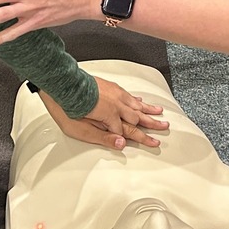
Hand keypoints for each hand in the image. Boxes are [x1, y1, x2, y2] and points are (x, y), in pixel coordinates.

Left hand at [37, 77, 168, 149]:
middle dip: (152, 124)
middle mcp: (116, 105)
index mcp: (111, 117)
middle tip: (165, 127)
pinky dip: (137, 100)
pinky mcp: (110, 87)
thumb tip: (121, 143)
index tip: (154, 144)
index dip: (144, 139)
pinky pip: (128, 95)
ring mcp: (115, 94)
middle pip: (139, 117)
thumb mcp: (81, 130)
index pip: (131, 132)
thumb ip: (103, 137)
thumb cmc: (67, 108)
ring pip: (136, 105)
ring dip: (148, 110)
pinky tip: (140, 101)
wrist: (63, 85)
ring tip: (159, 113)